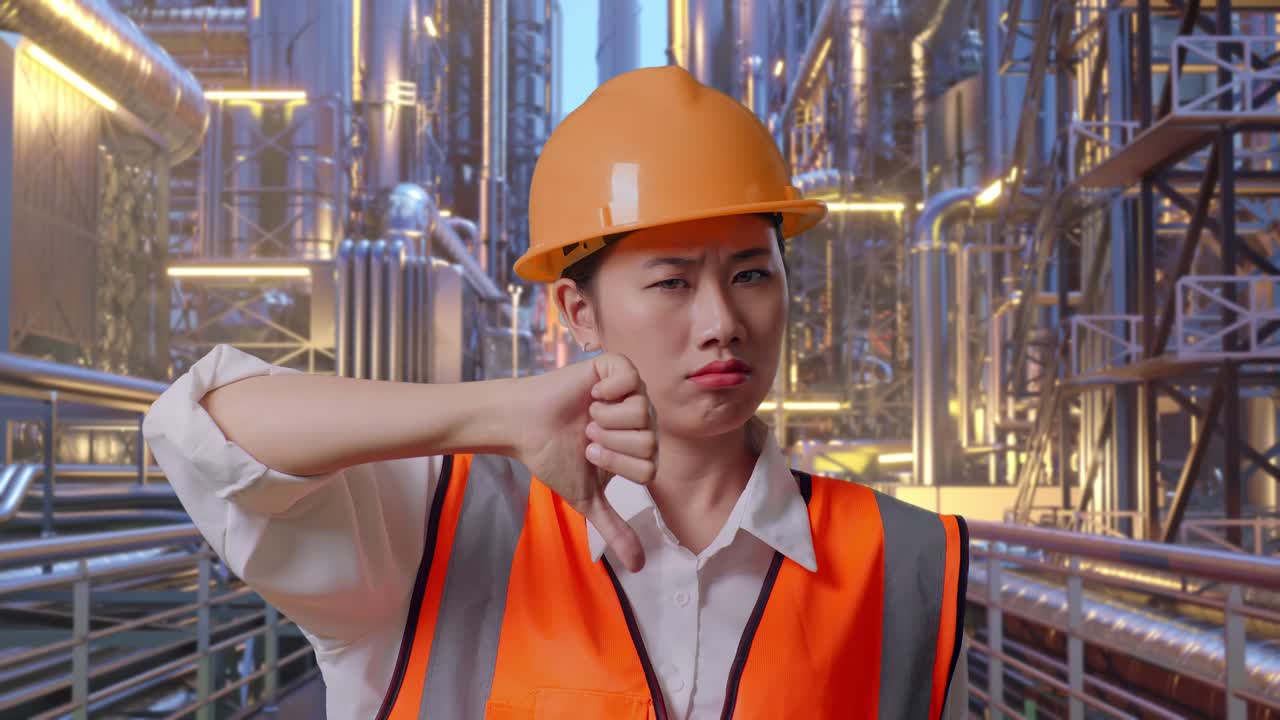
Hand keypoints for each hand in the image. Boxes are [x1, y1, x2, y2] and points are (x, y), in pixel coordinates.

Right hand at [513, 353, 656, 571]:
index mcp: (639, 447)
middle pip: (649, 440)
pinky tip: (592, 395)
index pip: (650, 467)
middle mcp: (640, 418)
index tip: (589, 453)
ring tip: (587, 416)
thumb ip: (614, 528)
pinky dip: (608, 390)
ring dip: (606, 419)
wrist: (524, 427)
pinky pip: (631, 379)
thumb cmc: (554, 457)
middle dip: (611, 443)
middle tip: (587, 434)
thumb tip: (638, 567)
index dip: (617, 464)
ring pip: (642, 411)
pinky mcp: (615, 367)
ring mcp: (630, 391)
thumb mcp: (587, 497)